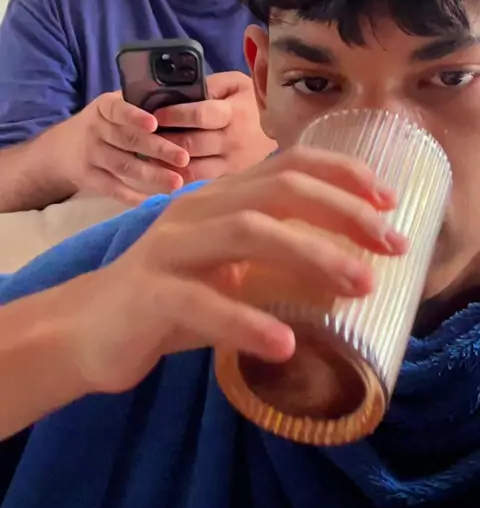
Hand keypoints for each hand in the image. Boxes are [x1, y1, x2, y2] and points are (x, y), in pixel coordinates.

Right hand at [53, 92, 189, 204]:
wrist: (62, 149)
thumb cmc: (103, 124)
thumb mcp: (113, 107)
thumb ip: (138, 105)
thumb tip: (182, 105)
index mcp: (104, 107)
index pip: (119, 109)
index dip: (135, 117)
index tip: (154, 124)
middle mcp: (95, 129)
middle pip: (127, 140)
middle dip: (158, 149)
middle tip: (184, 158)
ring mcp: (90, 154)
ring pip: (123, 166)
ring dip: (151, 175)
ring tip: (176, 182)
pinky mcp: (88, 177)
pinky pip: (111, 188)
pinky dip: (130, 195)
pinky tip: (151, 200)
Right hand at [64, 146, 406, 394]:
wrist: (91, 326)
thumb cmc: (174, 297)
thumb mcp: (231, 267)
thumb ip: (277, 260)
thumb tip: (353, 272)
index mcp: (221, 198)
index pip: (287, 164)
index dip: (342, 173)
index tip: (390, 200)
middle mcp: (198, 209)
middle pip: (277, 189)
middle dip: (343, 210)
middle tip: (392, 244)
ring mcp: (171, 247)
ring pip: (247, 231)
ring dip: (312, 254)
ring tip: (360, 285)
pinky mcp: (150, 292)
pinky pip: (202, 303)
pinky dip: (247, 322)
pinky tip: (285, 344)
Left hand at [154, 71, 276, 181]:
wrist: (285, 126)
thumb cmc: (250, 100)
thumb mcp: (234, 83)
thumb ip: (209, 85)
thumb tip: (176, 91)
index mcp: (234, 113)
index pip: (200, 115)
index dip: (175, 115)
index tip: (155, 114)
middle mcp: (232, 141)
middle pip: (192, 145)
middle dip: (164, 142)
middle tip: (143, 137)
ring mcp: (231, 163)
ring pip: (193, 169)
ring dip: (167, 164)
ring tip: (148, 156)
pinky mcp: (229, 177)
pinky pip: (199, 181)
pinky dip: (178, 177)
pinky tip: (163, 170)